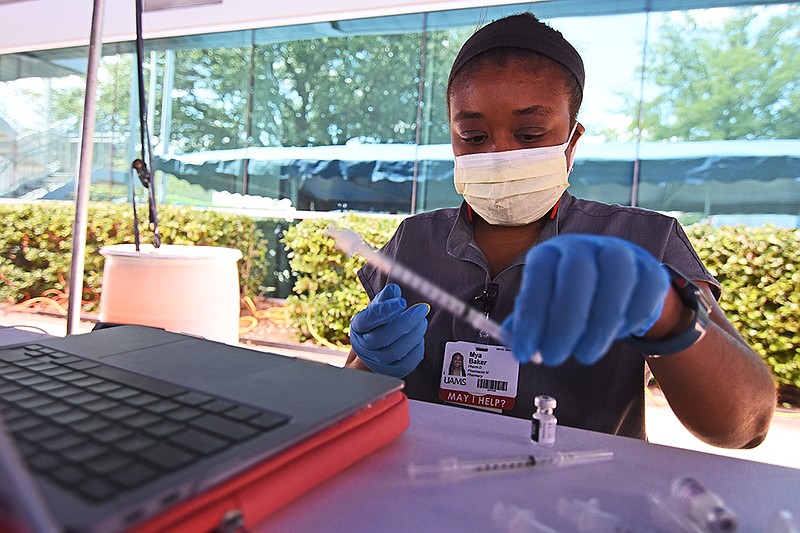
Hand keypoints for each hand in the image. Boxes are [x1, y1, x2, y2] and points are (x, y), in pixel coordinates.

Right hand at [350, 283, 428, 377]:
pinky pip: (406, 365)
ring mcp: (376, 362)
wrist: (373, 350)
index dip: (385, 310)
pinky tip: (419, 338)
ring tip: (422, 322)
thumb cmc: (378, 325)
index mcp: (359, 326)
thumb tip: (394, 290)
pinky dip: (416, 350)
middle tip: (421, 310)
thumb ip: (386, 297)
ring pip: (395, 352)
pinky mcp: (390, 372)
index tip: (402, 302)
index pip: (369, 319)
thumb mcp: (378, 307)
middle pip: (382, 337)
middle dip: (405, 322)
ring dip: (413, 335)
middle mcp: (363, 346)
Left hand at [502, 234, 669, 365]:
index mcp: (551, 253)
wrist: (618, 287)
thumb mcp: (544, 304)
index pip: (539, 276)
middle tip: (554, 357)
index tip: (525, 351)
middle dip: (564, 322)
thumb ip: (527, 321)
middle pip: (577, 273)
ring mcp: (621, 253)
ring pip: (616, 280)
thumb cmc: (571, 297)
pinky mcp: (650, 270)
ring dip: (598, 326)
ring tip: (584, 355)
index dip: (531, 316)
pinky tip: (614, 335)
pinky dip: (630, 320)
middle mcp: (585, 246)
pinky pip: (645, 293)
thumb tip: (512, 339)